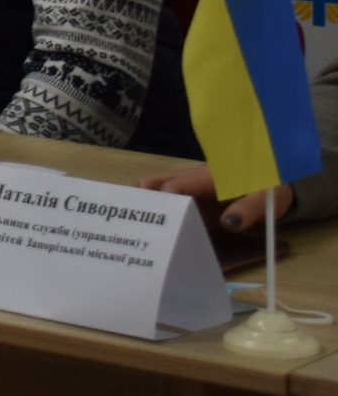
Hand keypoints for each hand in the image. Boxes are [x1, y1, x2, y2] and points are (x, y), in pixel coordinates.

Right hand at [139, 162, 295, 234]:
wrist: (274, 181)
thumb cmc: (269, 187)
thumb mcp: (265, 198)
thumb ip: (249, 209)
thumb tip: (228, 223)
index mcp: (207, 177)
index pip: (176, 185)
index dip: (165, 202)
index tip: (160, 221)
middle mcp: (193, 180)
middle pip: (158, 183)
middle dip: (144, 199)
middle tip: (133, 219)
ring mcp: (192, 188)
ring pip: (160, 190)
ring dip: (150, 205)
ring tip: (137, 227)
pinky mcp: (195, 198)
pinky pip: (172, 199)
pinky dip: (161, 209)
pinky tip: (156, 229)